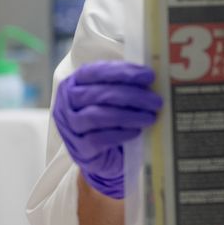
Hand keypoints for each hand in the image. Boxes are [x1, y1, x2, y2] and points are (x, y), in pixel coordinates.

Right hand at [52, 60, 161, 198]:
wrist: (98, 153)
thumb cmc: (106, 117)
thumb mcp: (110, 97)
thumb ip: (123, 85)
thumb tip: (150, 78)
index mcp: (75, 82)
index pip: (97, 72)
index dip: (123, 73)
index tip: (149, 76)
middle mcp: (67, 102)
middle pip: (100, 94)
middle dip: (132, 96)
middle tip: (156, 101)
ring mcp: (70, 126)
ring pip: (98, 116)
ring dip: (128, 115)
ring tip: (150, 117)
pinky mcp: (79, 148)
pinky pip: (99, 139)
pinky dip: (120, 134)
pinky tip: (136, 131)